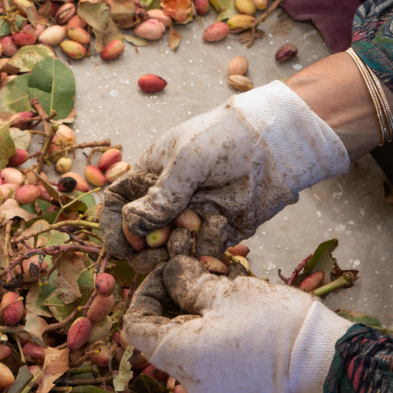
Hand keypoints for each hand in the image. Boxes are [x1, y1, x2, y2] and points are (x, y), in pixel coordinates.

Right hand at [101, 82, 349, 263]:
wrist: (276, 144)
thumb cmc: (226, 138)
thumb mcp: (186, 162)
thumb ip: (159, 196)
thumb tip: (132, 227)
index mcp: (149, 179)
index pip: (116, 209)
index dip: (117, 229)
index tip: (130, 242)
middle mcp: (167, 203)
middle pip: (141, 240)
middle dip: (149, 249)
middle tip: (163, 245)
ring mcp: (191, 220)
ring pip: (170, 253)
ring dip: (179, 246)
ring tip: (198, 223)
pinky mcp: (218, 234)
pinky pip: (203, 254)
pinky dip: (208, 246)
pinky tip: (220, 222)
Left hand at [124, 256, 353, 392]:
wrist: (325, 363)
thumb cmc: (273, 323)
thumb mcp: (224, 291)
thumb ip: (186, 282)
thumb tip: (170, 273)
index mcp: (176, 355)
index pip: (135, 326)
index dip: (145, 292)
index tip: (169, 271)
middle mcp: (187, 380)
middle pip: (161, 335)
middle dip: (173, 299)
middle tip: (197, 271)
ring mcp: (210, 389)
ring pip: (186, 344)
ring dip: (194, 313)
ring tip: (218, 286)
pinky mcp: (232, 390)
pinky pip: (207, 357)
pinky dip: (210, 331)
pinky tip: (232, 310)